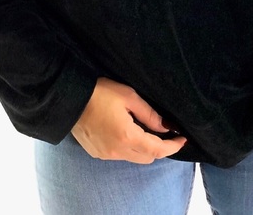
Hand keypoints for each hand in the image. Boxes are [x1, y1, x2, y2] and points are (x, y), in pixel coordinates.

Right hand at [71, 77, 186, 163]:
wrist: (69, 99)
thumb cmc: (100, 93)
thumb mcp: (129, 97)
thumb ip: (149, 114)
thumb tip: (166, 127)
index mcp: (127, 137)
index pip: (158, 149)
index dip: (173, 146)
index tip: (182, 139)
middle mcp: (117, 151)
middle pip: (147, 157)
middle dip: (159, 148)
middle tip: (165, 132)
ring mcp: (106, 154)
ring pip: (134, 158)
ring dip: (143, 148)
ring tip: (145, 130)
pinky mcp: (97, 153)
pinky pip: (120, 155)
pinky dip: (128, 148)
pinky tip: (126, 132)